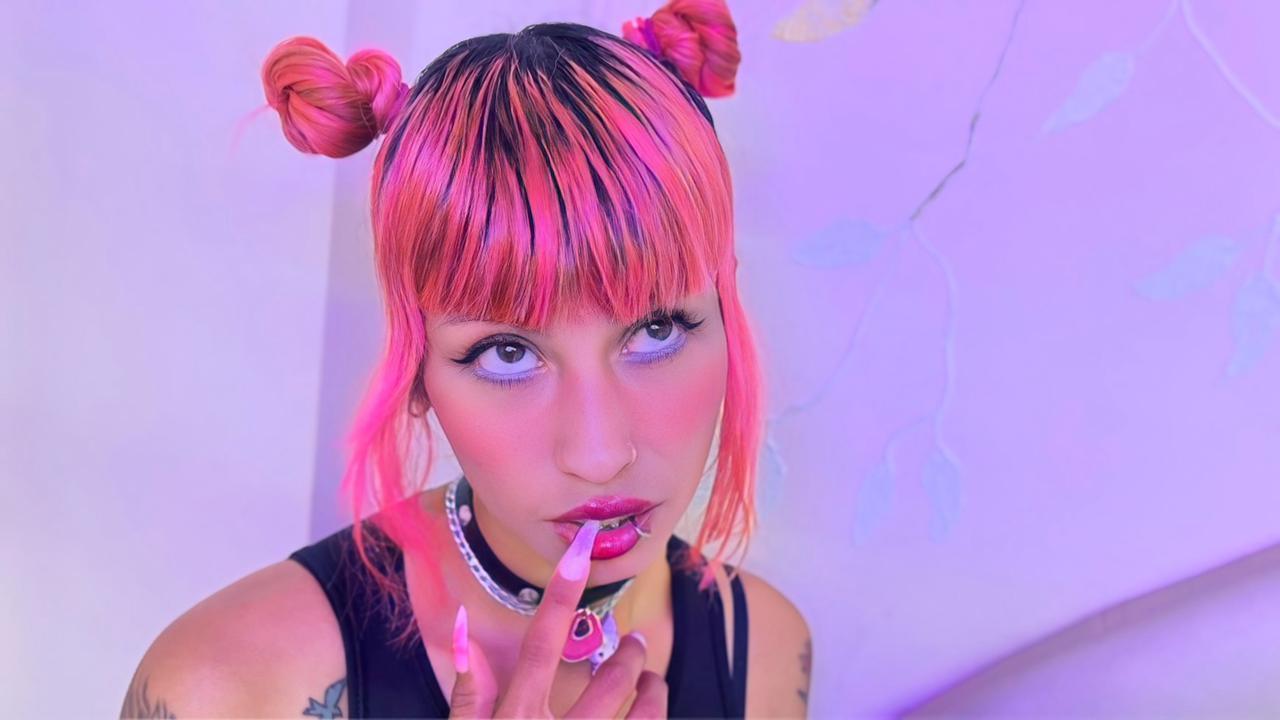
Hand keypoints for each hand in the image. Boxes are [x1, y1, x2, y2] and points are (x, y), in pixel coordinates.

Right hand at [448, 520, 668, 717]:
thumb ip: (468, 694)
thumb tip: (462, 627)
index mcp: (519, 718)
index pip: (541, 646)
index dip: (560, 596)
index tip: (581, 552)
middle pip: (608, 682)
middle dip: (629, 655)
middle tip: (636, 641)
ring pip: (640, 717)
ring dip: (651, 691)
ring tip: (652, 679)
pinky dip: (656, 717)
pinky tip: (653, 707)